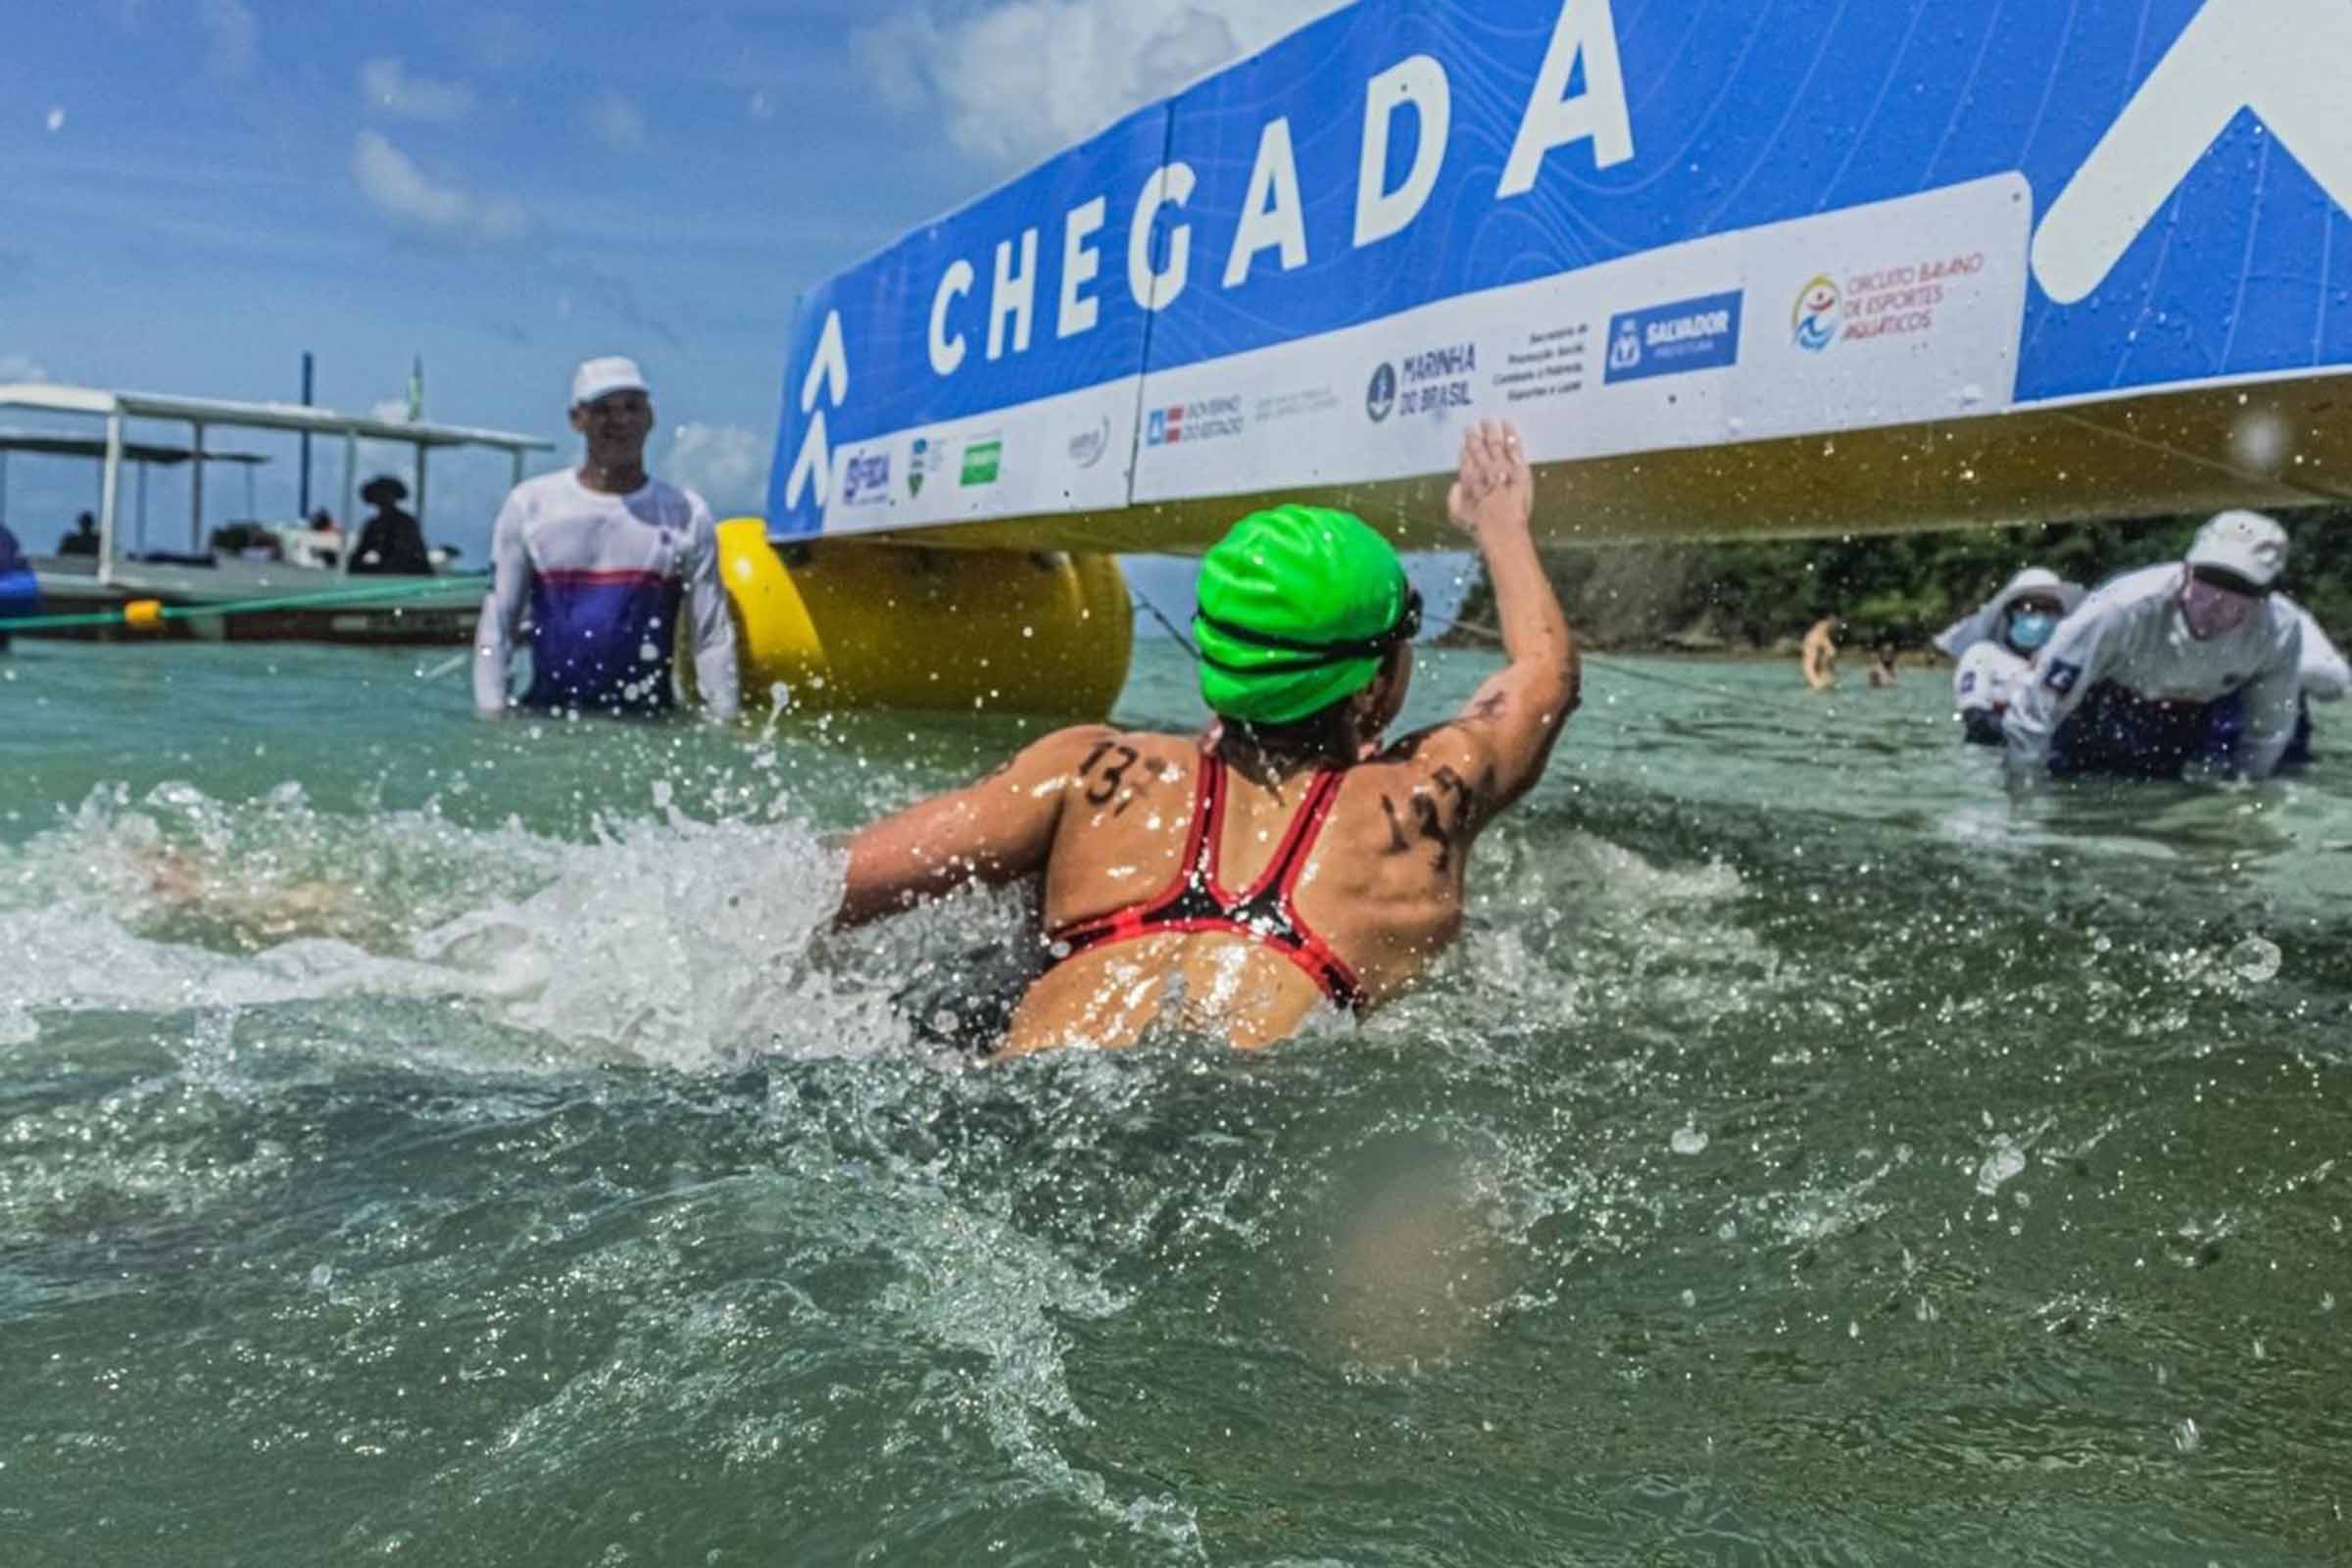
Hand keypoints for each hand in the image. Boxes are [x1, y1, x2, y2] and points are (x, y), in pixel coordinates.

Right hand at [1446, 419, 1532, 540]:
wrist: (1501, 527)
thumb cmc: (1481, 528)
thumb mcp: (1459, 517)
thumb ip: (1454, 499)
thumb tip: (1455, 484)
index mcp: (1471, 481)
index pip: (1468, 463)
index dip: (1466, 453)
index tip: (1463, 444)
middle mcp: (1484, 471)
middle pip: (1480, 450)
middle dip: (1476, 437)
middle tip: (1473, 424)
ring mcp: (1502, 467)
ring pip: (1495, 445)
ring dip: (1490, 432)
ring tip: (1487, 420)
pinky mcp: (1518, 468)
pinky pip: (1513, 447)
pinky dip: (1511, 435)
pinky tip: (1507, 423)